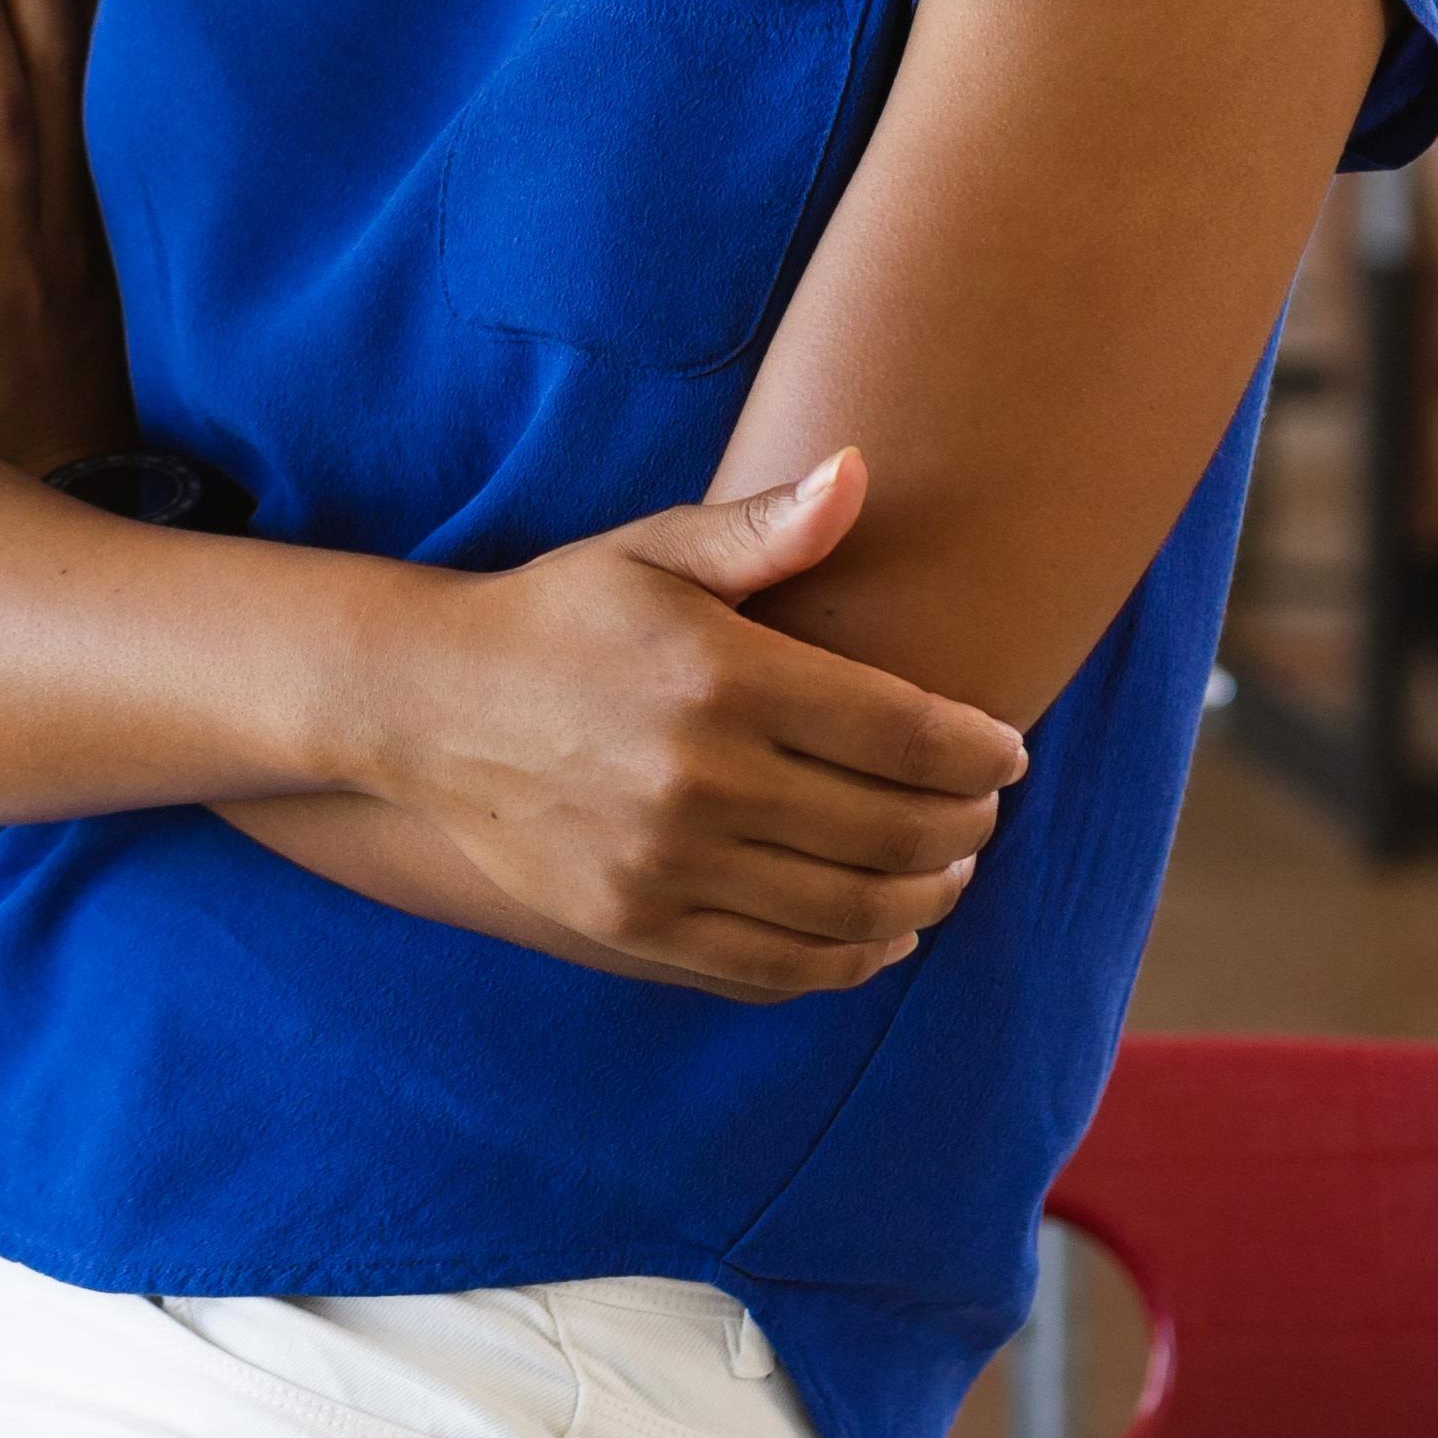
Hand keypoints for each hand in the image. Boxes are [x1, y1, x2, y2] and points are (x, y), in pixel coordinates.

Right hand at [383, 453, 1027, 1000]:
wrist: (428, 704)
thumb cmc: (562, 614)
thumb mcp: (655, 550)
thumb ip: (765, 527)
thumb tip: (858, 472)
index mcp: (724, 677)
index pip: (905, 734)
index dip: (979, 751)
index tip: (1008, 751)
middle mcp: (703, 779)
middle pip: (894, 828)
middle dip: (966, 826)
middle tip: (985, 813)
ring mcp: (669, 863)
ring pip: (850, 908)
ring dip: (927, 896)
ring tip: (949, 871)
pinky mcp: (637, 925)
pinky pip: (777, 966)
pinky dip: (851, 960)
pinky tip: (884, 934)